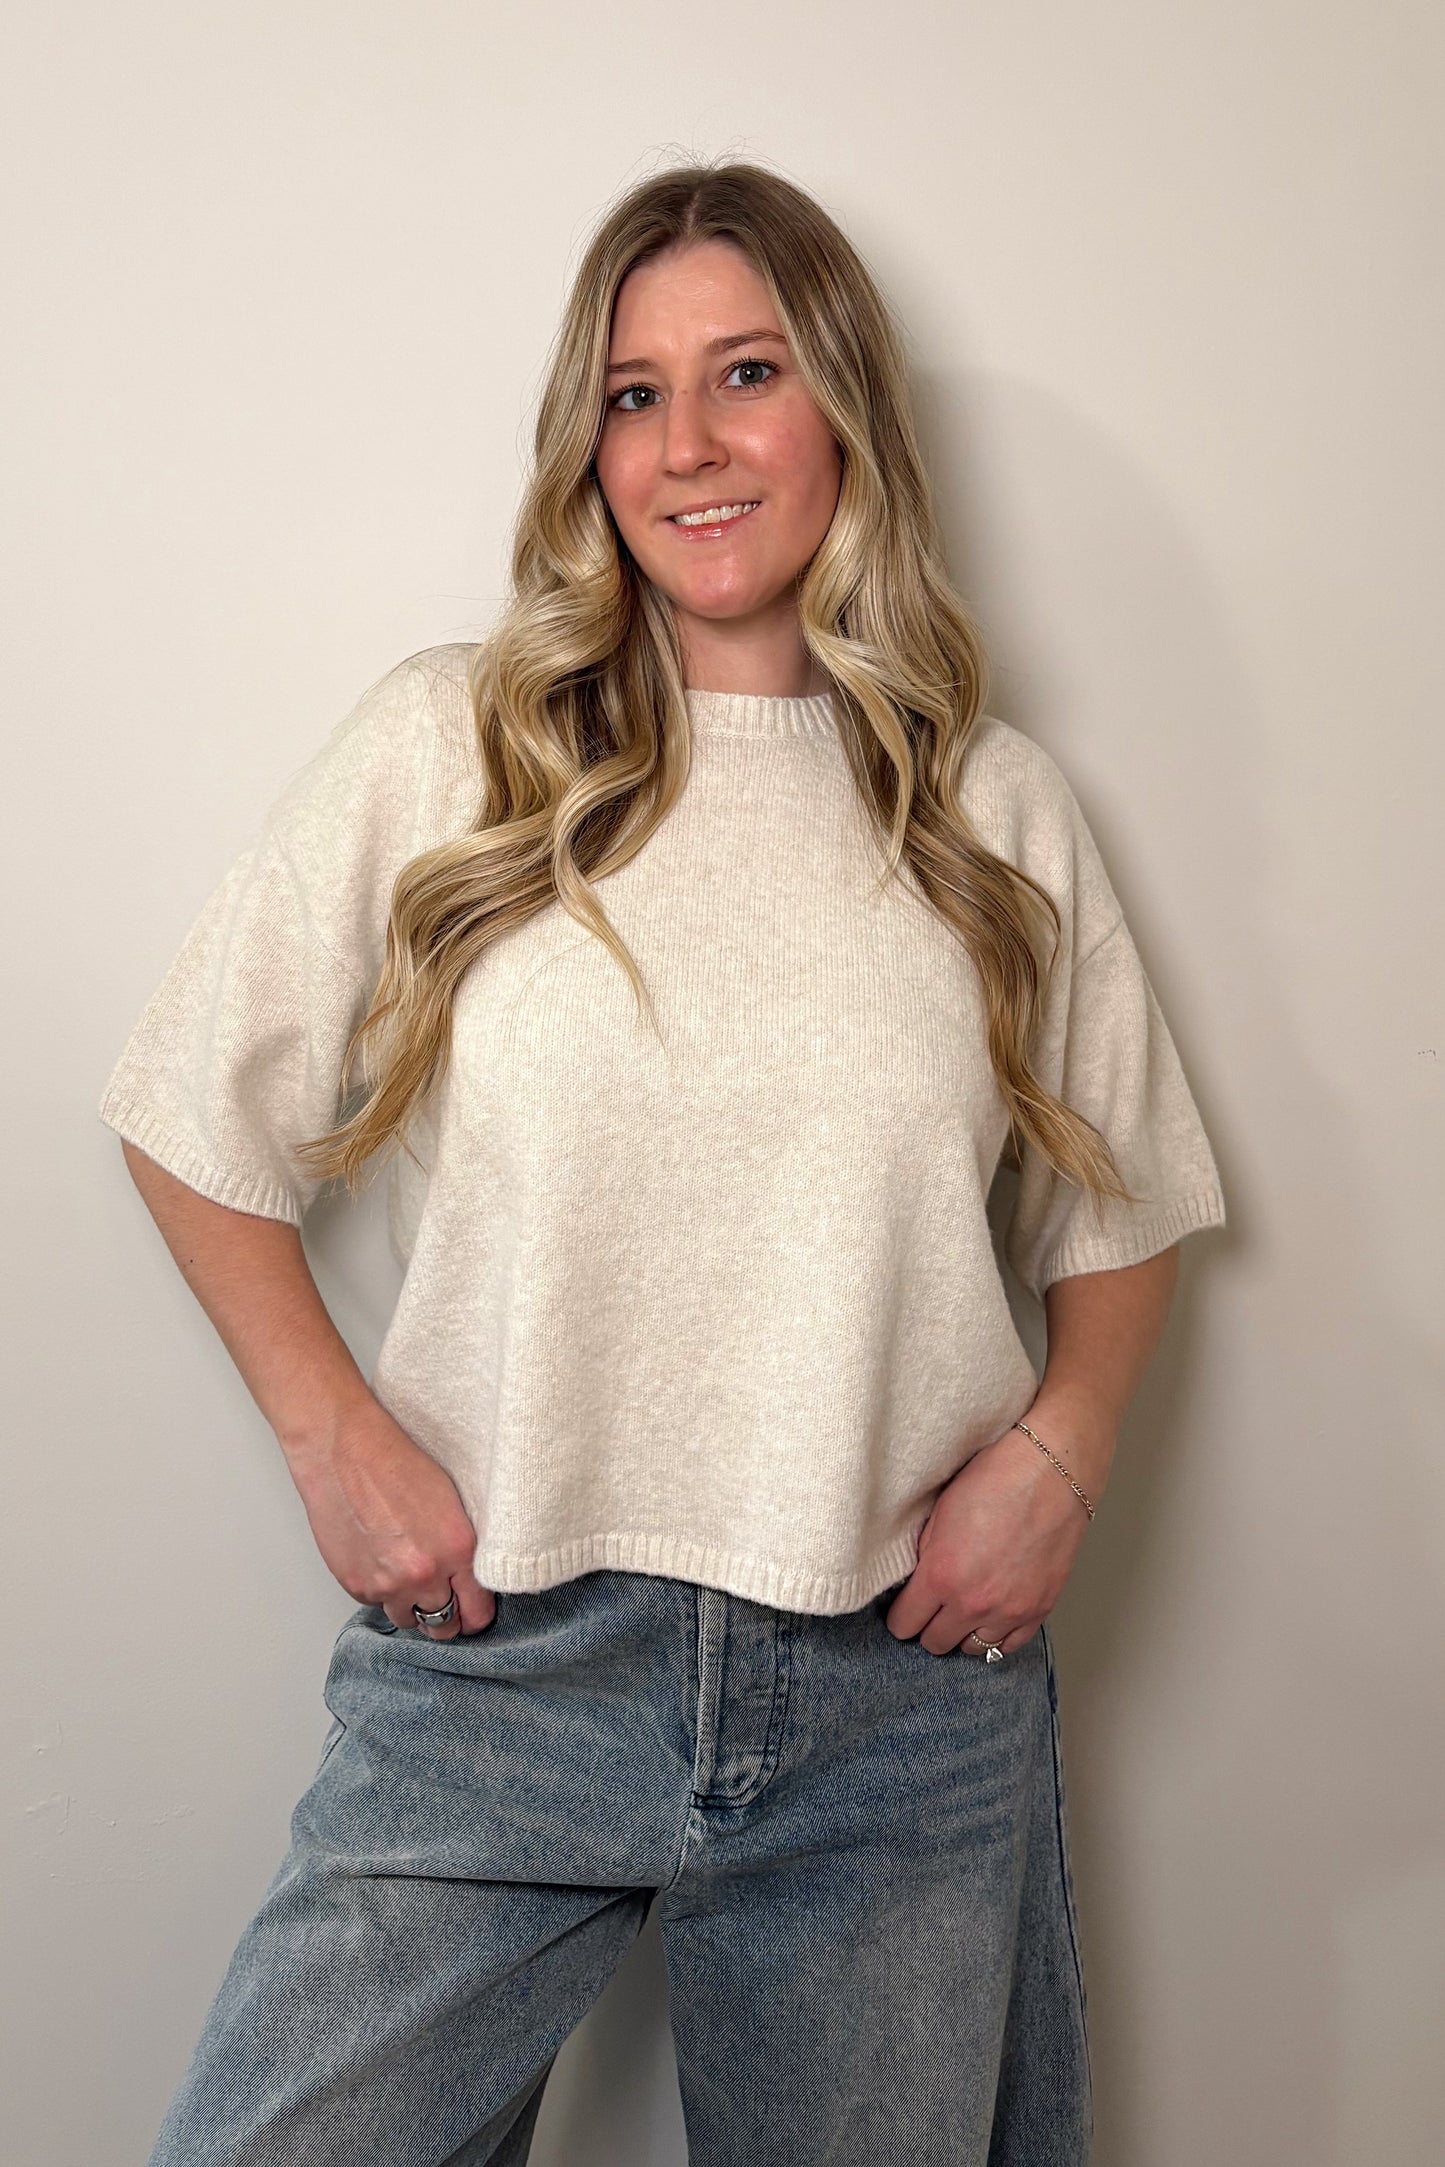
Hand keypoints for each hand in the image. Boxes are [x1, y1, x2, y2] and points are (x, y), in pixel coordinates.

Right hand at [285, 1393, 494, 1638]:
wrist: (343, 1451)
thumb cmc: (396, 1463)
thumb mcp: (451, 1503)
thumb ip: (462, 1549)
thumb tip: (468, 1580)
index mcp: (457, 1550)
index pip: (478, 1612)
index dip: (478, 1613)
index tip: (475, 1610)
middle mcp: (424, 1575)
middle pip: (445, 1628)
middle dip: (448, 1616)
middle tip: (444, 1598)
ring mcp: (386, 1584)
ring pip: (409, 1620)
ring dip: (412, 1606)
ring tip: (408, 1575)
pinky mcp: (355, 1585)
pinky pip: (377, 1603)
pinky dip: (381, 1590)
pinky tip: (380, 1559)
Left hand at [884, 1422, 1095, 1655]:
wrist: (1051, 1472)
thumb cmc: (995, 1480)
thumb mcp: (940, 1513)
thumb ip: (925, 1556)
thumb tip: (914, 1584)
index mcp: (941, 1576)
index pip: (904, 1624)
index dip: (900, 1616)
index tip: (903, 1608)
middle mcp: (973, 1603)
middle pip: (934, 1643)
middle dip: (928, 1626)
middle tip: (932, 1607)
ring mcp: (1010, 1611)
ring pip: (972, 1649)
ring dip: (962, 1632)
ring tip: (963, 1610)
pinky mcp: (1039, 1610)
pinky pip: (1009, 1645)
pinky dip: (996, 1635)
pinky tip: (991, 1617)